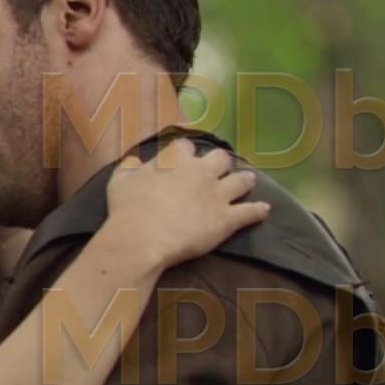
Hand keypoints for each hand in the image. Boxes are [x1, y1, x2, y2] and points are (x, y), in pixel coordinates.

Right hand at [100, 137, 269, 272]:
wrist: (142, 238)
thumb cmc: (127, 209)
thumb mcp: (119, 181)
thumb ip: (130, 167)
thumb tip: (135, 161)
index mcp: (175, 160)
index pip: (186, 146)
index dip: (186, 152)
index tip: (184, 155)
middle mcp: (201, 172)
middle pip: (220, 158)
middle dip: (220, 162)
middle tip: (220, 167)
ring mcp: (217, 195)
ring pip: (240, 181)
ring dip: (245, 180)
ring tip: (249, 180)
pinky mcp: (227, 219)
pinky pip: (249, 212)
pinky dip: (258, 210)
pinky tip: (265, 210)